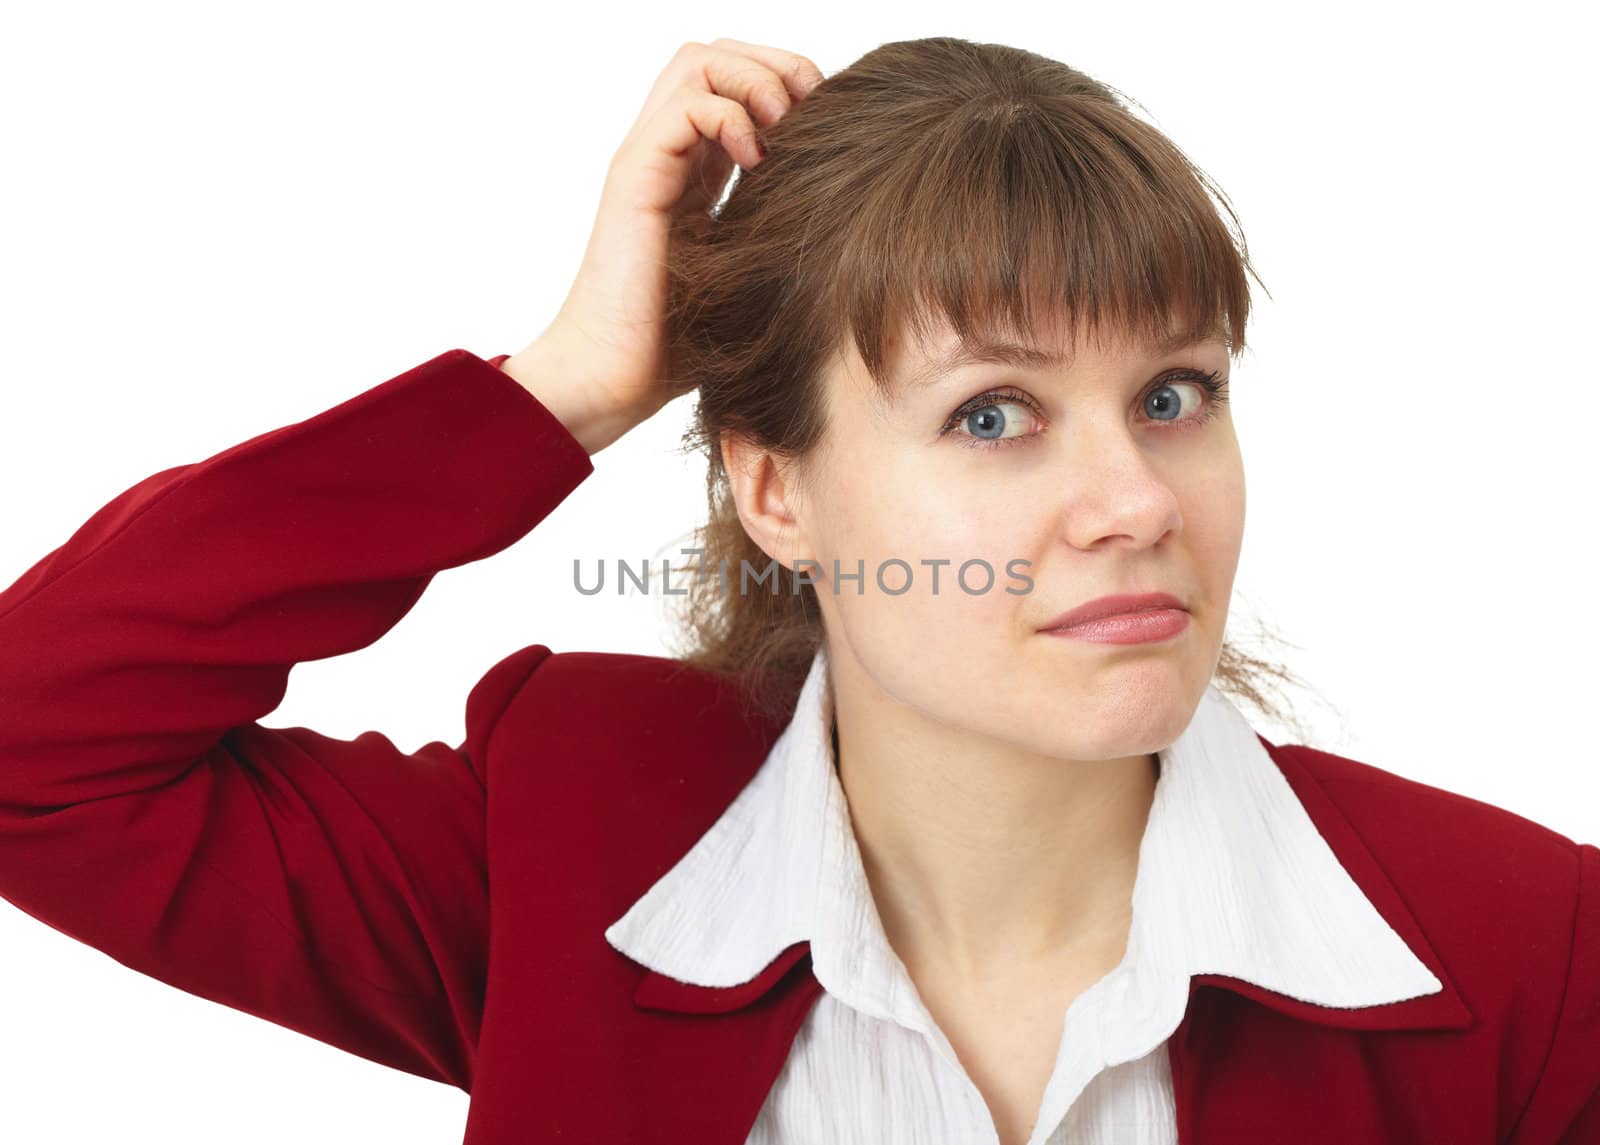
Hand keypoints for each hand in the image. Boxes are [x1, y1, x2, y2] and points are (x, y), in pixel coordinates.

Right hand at [502, 38, 824, 455]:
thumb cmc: (680, 347)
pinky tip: (755, 162)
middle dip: (776, 64)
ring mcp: (648, 160)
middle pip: (716, 54)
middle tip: (810, 114)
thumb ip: (778, 234)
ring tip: (783, 129)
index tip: (825, 128)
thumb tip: (848, 219)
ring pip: (698, 60)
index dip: (787, 83)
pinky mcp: (635, 178)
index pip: (736, 82)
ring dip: (755, 79)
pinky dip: (730, 115)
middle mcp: (667, 155)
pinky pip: (685, 104)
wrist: (614, 379)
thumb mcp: (750, 276)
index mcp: (695, 171)